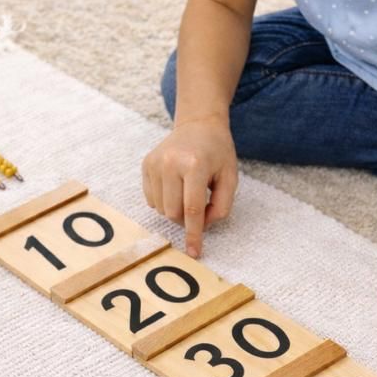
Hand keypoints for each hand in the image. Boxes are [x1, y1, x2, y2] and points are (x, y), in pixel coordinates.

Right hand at [142, 116, 237, 257]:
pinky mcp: (146, 164)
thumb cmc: (217, 152)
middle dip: (187, 219)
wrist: (198, 124)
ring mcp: (155, 163)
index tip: (194, 252)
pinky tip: (176, 186)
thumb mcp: (230, 177)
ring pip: (160, 208)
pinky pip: (151, 199)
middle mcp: (170, 163)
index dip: (194, 234)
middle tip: (200, 206)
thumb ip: (222, 205)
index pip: (193, 209)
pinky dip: (164, 201)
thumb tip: (203, 225)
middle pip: (173, 213)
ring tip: (188, 192)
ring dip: (175, 210)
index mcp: (194, 165)